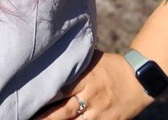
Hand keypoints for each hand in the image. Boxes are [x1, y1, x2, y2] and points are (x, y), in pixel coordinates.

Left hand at [35, 50, 152, 119]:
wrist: (139, 79)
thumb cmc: (109, 65)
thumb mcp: (90, 60)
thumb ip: (72, 63)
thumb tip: (49, 54)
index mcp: (85, 79)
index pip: (60, 89)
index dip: (44, 95)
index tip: (28, 98)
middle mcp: (91, 97)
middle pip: (64, 111)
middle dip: (46, 117)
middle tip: (29, 117)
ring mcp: (100, 113)